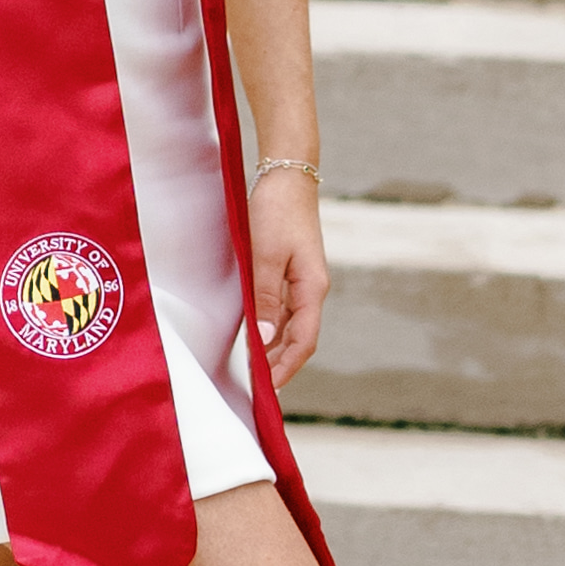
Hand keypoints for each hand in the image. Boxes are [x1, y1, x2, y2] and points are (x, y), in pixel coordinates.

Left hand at [247, 167, 327, 380]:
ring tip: (251, 369)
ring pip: (291, 326)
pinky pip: (283, 310)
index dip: (287, 368)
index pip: (304, 341)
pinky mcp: (290, 271)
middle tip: (255, 388)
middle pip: (299, 338)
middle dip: (280, 365)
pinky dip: (270, 327)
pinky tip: (253, 334)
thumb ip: (266, 298)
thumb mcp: (266, 256)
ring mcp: (302, 280)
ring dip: (274, 348)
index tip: (268, 390)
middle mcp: (311, 289)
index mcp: (312, 288)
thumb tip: (266, 340)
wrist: (286, 175)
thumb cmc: (276, 211)